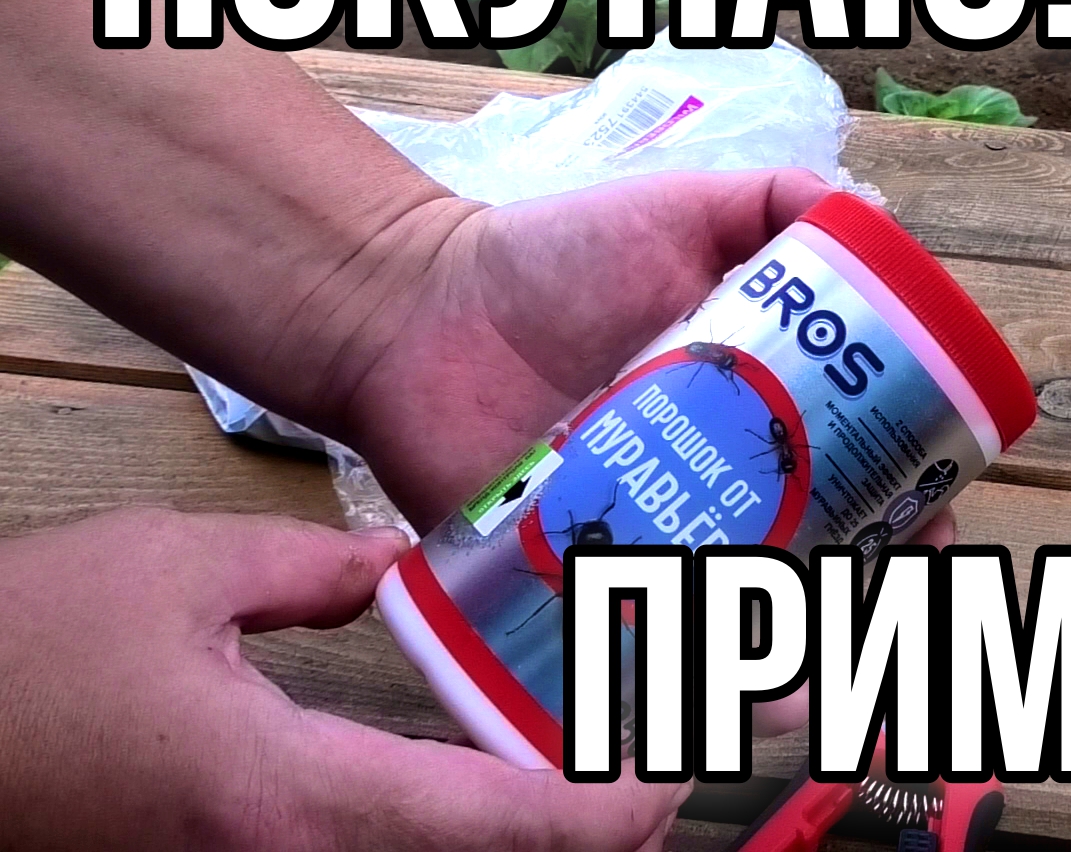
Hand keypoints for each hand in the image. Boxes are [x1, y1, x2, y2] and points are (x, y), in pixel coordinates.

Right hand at [0, 508, 689, 851]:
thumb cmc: (18, 663)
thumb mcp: (174, 570)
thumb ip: (313, 565)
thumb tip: (392, 567)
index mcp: (296, 800)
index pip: (512, 829)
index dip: (619, 807)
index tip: (683, 763)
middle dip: (599, 835)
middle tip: (666, 764)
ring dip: (531, 841)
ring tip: (602, 776)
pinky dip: (461, 839)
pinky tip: (486, 791)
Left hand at [298, 167, 952, 738]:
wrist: (413, 315)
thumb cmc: (550, 258)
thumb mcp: (680, 208)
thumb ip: (776, 202)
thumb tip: (883, 224)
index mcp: (757, 407)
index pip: (857, 468)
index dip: (907, 500)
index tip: (929, 518)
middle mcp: (718, 483)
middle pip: (815, 559)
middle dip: (863, 593)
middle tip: (872, 599)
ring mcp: (651, 539)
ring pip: (740, 619)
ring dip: (788, 659)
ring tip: (804, 678)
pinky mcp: (578, 584)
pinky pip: (641, 647)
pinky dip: (684, 681)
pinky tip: (718, 693)